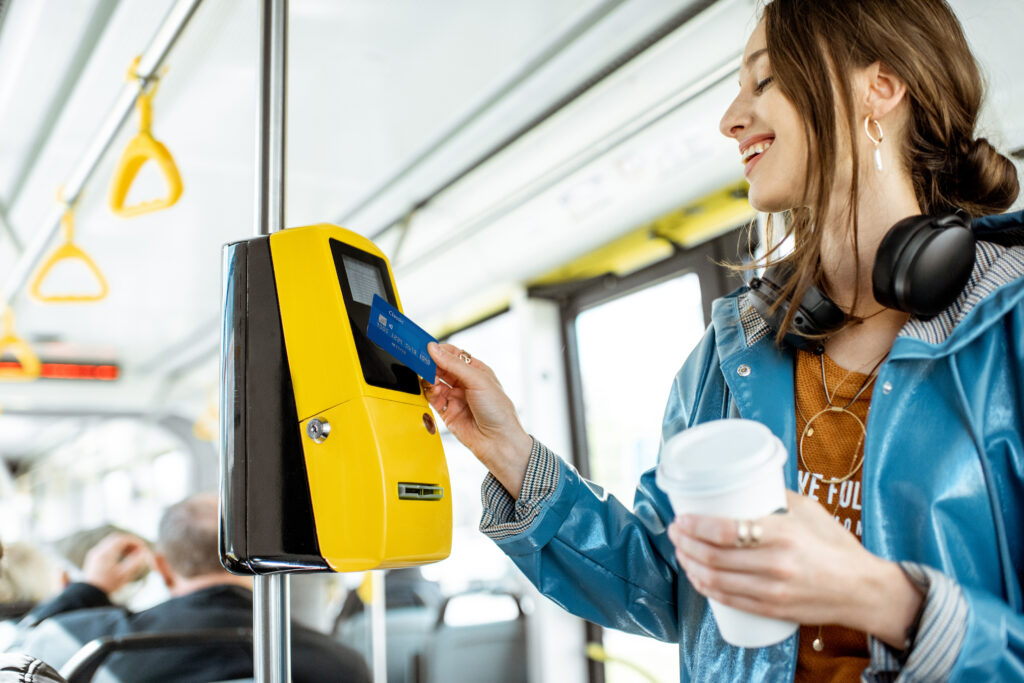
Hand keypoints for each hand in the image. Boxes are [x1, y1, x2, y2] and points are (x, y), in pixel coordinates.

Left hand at [82, 532, 149, 595]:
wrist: (89, 595)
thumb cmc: (107, 586)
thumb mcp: (124, 575)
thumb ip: (135, 562)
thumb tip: (144, 552)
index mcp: (106, 554)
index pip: (122, 539)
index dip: (134, 541)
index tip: (143, 547)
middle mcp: (98, 551)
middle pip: (116, 538)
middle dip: (129, 542)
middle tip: (138, 549)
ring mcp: (94, 554)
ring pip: (111, 542)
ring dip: (122, 545)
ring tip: (131, 554)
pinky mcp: (93, 558)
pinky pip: (106, 547)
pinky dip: (115, 548)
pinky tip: (121, 557)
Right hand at [423, 342, 532, 497]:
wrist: (498, 442)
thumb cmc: (498, 411)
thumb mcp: (478, 381)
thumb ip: (454, 364)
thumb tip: (434, 349)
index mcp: (476, 371)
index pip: (453, 354)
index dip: (439, 350)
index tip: (426, 347)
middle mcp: (465, 383)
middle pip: (441, 367)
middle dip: (431, 364)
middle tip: (421, 361)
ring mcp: (455, 397)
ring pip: (434, 382)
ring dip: (430, 379)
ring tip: (432, 380)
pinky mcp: (447, 412)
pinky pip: (432, 398)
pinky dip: (429, 393)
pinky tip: (433, 391)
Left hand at [667, 490, 922, 646]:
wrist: (863, 590)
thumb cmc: (836, 545)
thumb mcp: (810, 511)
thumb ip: (776, 497)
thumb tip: (744, 482)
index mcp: (784, 534)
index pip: (727, 531)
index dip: (696, 526)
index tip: (680, 518)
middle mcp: (776, 564)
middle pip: (714, 556)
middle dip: (685, 543)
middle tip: (675, 531)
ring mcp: (772, 590)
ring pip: (716, 580)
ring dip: (690, 565)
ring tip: (680, 551)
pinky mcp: (771, 609)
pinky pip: (729, 600)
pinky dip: (706, 588)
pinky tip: (696, 576)